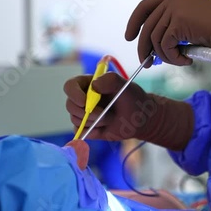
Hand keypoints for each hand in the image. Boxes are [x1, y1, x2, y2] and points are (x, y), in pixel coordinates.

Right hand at [64, 72, 193, 150]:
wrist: (140, 119)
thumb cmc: (133, 99)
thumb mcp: (125, 86)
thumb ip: (111, 80)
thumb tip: (94, 85)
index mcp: (88, 83)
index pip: (70, 86)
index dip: (74, 94)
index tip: (85, 101)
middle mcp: (83, 98)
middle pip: (70, 105)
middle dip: (88, 112)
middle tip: (105, 113)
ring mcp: (83, 113)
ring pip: (75, 119)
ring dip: (94, 121)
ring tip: (110, 118)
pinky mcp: (87, 128)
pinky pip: (80, 132)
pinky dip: (92, 131)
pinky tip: (105, 127)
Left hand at [125, 0, 210, 65]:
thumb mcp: (192, 22)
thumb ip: (173, 25)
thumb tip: (151, 46)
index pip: (146, 6)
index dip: (134, 22)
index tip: (129, 37)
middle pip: (146, 25)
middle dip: (144, 47)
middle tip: (147, 63)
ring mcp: (175, 7)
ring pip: (155, 39)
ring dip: (166, 56)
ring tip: (181, 60)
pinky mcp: (179, 21)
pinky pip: (165, 46)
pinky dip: (174, 58)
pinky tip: (187, 59)